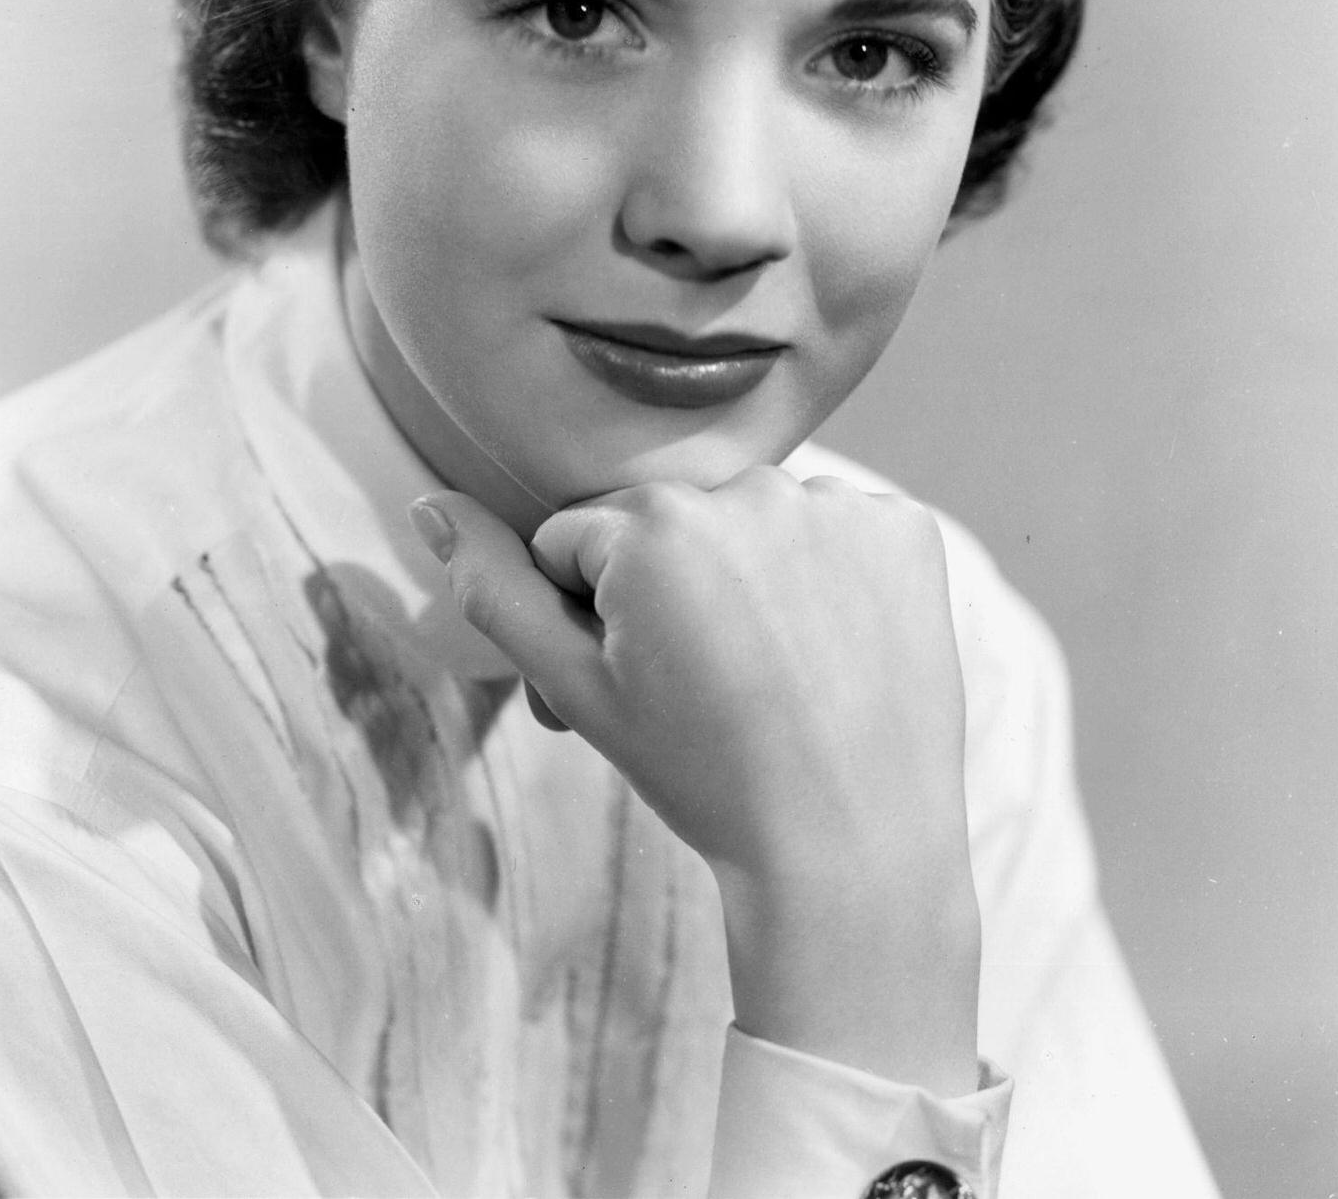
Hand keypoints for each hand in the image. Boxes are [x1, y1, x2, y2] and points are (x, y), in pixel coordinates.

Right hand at [412, 468, 979, 1091]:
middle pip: (669, 522)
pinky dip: (832, 574)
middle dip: (668, 590)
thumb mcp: (577, 689)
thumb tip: (430, 501)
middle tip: (703, 690)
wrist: (852, 850)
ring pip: (753, 521)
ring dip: (749, 574)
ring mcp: (838, 504)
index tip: (637, 686)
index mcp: (653, 520)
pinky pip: (838, 527)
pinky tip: (836, 647)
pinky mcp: (907, 528)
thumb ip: (494, 589)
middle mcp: (749, 487)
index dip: (594, 620)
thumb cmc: (703, 775)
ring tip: (772, 674)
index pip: (581, 542)